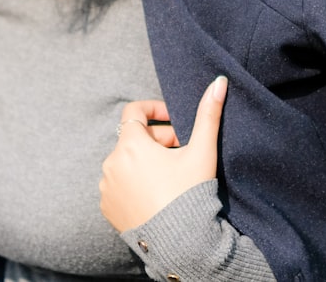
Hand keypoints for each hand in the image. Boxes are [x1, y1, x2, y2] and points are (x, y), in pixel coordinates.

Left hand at [99, 76, 227, 232]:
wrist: (180, 243)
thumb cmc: (190, 193)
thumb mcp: (202, 151)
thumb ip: (208, 113)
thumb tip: (219, 81)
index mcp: (131, 145)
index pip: (134, 111)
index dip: (156, 111)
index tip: (174, 121)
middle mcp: (111, 163)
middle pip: (134, 139)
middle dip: (158, 140)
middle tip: (182, 152)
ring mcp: (106, 187)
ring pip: (126, 162)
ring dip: (146, 162)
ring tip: (171, 176)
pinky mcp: (107, 207)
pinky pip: (119, 185)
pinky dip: (135, 182)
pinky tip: (157, 194)